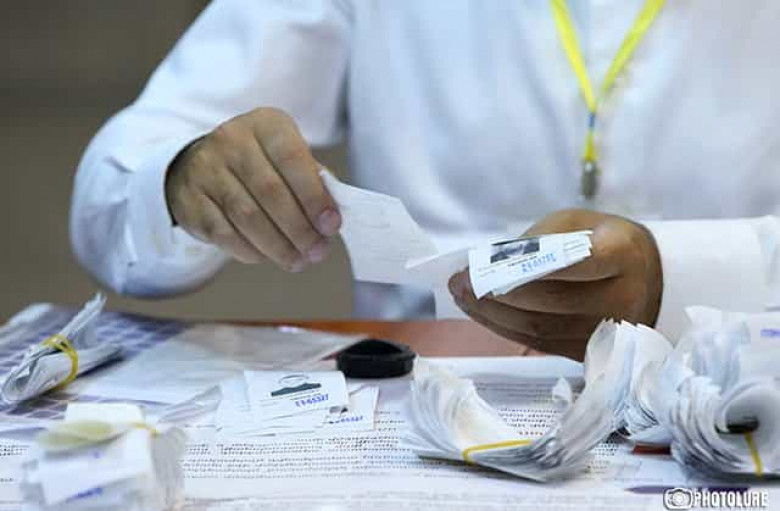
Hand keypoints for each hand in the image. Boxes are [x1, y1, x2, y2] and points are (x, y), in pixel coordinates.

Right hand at [164, 107, 340, 270]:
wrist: (199, 166)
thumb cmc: (260, 165)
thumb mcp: (288, 159)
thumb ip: (313, 182)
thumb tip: (331, 219)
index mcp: (265, 124)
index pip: (292, 158)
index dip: (314, 196)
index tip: (332, 225)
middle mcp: (231, 141)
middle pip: (270, 192)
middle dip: (299, 228)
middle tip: (317, 251)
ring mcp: (206, 170)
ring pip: (247, 216)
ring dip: (278, 246)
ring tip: (298, 261)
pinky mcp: (191, 201)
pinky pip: (225, 234)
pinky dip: (251, 251)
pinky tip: (268, 256)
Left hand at [448, 209, 662, 359]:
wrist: (650, 279)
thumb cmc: (605, 242)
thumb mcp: (579, 223)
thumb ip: (540, 239)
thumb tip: (490, 263)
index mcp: (623, 254)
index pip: (577, 262)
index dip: (529, 267)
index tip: (482, 265)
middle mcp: (621, 298)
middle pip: (551, 300)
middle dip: (497, 293)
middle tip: (459, 283)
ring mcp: (608, 332)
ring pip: (541, 328)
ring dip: (493, 314)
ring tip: (462, 297)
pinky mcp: (590, 352)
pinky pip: (540, 343)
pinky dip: (505, 328)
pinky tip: (482, 313)